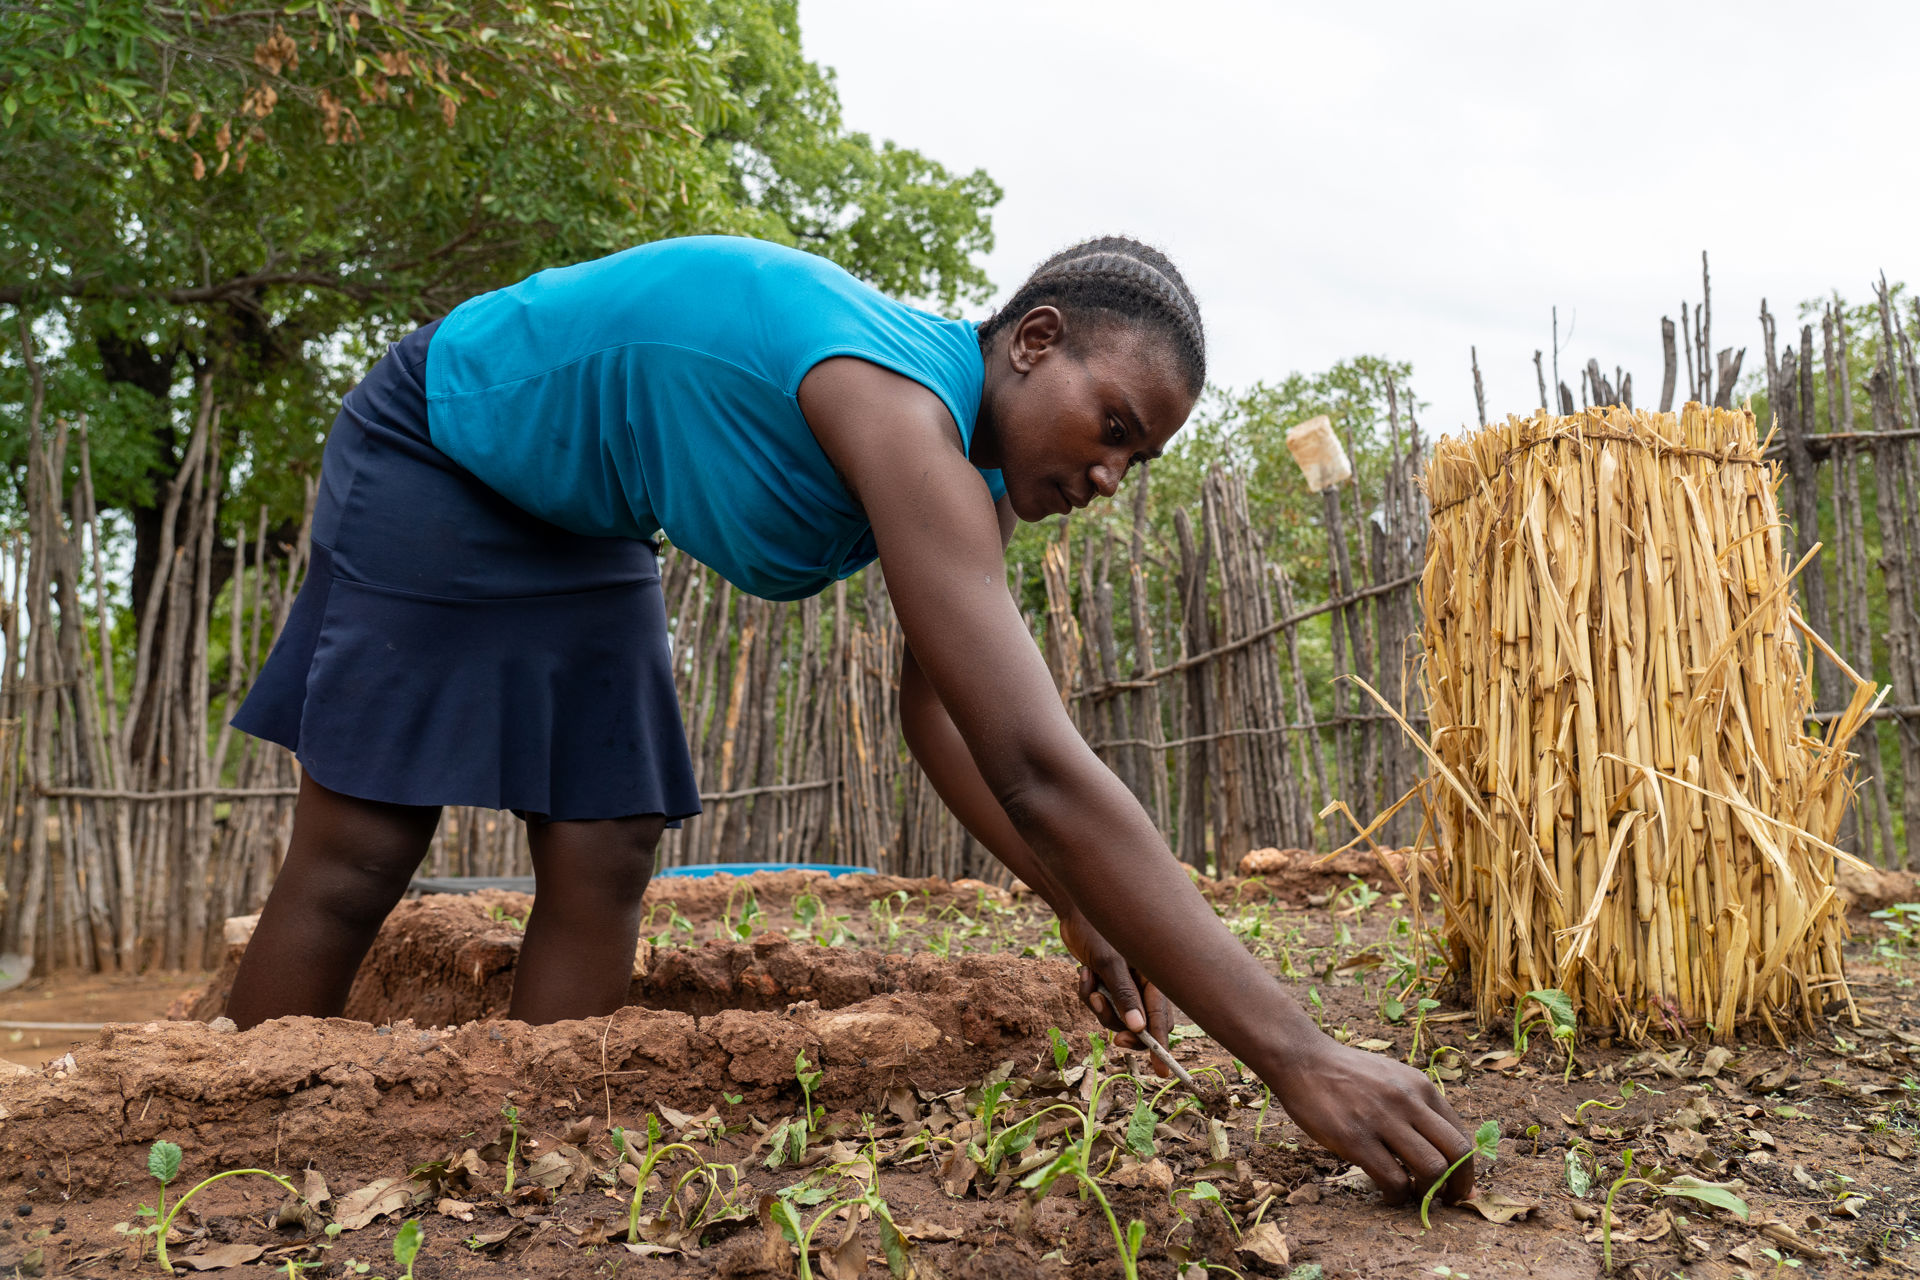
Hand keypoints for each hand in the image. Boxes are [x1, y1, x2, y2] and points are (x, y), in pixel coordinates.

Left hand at [1057, 908, 1174, 1075]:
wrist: (1074, 908)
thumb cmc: (1097, 928)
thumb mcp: (1111, 963)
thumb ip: (1125, 995)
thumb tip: (1138, 1029)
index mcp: (1154, 977)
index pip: (1162, 1020)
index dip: (1162, 1046)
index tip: (1161, 1072)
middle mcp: (1142, 983)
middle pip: (1140, 1025)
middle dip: (1124, 1030)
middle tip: (1116, 1041)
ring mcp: (1123, 984)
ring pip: (1115, 1017)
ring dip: (1099, 1007)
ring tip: (1090, 983)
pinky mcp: (1105, 983)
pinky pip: (1098, 1004)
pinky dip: (1088, 993)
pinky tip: (1083, 973)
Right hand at [1273, 1036, 1475, 1205]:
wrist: (1302, 1059)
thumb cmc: (1346, 1073)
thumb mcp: (1392, 1077)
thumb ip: (1416, 1104)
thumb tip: (1440, 1144)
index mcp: (1421, 1087)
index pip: (1461, 1134)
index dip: (1467, 1167)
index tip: (1461, 1185)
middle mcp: (1408, 1101)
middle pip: (1457, 1153)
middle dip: (1459, 1185)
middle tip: (1449, 1200)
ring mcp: (1382, 1120)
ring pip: (1431, 1169)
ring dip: (1429, 1193)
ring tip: (1414, 1197)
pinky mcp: (1355, 1139)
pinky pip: (1393, 1180)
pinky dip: (1397, 1196)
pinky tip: (1388, 1195)